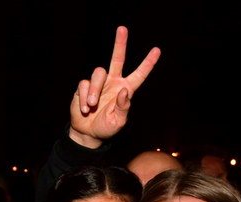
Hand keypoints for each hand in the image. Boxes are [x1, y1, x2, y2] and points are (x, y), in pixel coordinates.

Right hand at [69, 25, 160, 148]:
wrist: (88, 133)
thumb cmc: (106, 127)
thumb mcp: (118, 121)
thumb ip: (123, 107)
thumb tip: (124, 90)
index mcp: (125, 90)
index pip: (139, 75)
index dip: (148, 63)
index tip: (157, 50)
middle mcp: (113, 83)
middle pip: (117, 59)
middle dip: (120, 44)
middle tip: (122, 29)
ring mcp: (99, 84)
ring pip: (98, 73)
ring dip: (95, 91)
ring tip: (92, 106)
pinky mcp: (84, 87)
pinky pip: (84, 85)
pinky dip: (84, 98)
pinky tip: (85, 109)